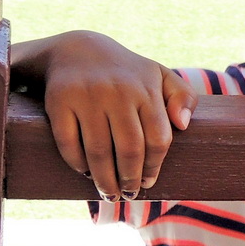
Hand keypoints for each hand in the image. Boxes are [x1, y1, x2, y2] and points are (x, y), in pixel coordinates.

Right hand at [12, 31, 196, 199]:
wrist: (77, 50)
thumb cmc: (126, 73)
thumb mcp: (160, 76)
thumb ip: (183, 96)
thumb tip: (183, 125)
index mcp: (146, 88)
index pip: (157, 139)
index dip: (153, 167)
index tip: (148, 183)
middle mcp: (118, 91)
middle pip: (129, 149)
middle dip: (130, 179)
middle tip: (128, 195)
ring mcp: (87, 95)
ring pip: (99, 151)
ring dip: (104, 179)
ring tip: (109, 193)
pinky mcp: (60, 99)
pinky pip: (68, 142)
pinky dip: (77, 164)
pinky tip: (86, 172)